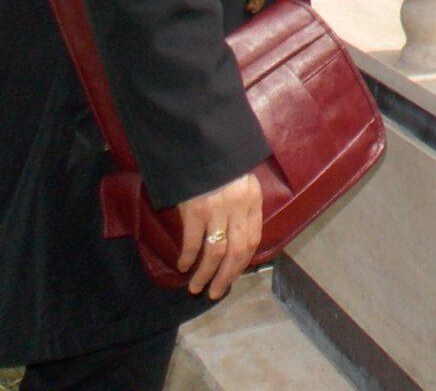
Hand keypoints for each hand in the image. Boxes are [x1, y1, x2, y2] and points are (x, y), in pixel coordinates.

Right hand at [175, 169, 262, 298]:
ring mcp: (217, 209)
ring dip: (206, 274)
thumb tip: (237, 239)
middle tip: (215, 293)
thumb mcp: (243, 183)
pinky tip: (183, 265)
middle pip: (237, 252)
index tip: (233, 276)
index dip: (243, 263)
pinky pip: (193, 241)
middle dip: (226, 277)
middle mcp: (239, 207)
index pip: (253, 240)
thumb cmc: (223, 166)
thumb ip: (243, 208)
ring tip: (196, 287)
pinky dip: (188, 257)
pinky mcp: (196, 209)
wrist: (204, 142)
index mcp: (253, 201)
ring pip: (215, 252)